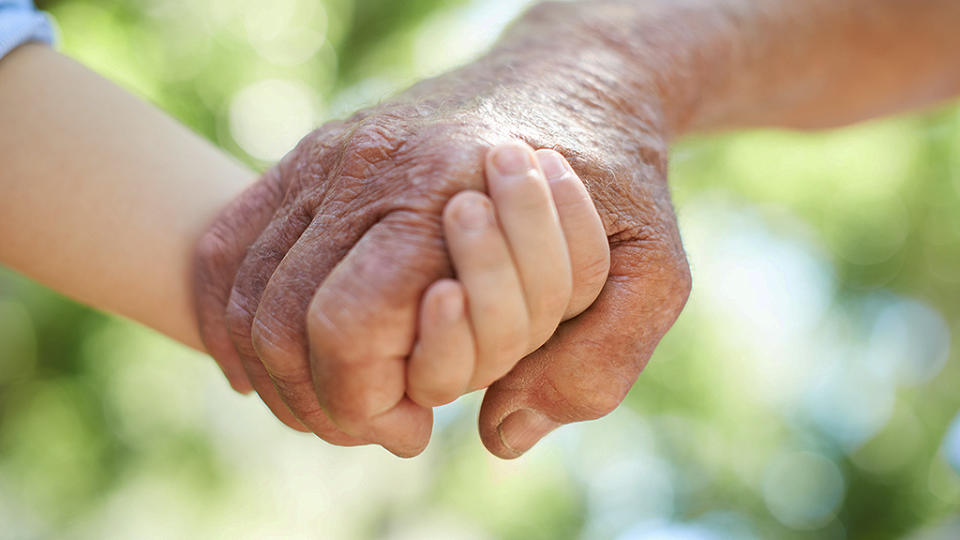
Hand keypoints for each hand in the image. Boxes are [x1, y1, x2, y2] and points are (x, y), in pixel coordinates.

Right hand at [193, 6, 690, 456]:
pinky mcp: (310, 157)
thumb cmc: (613, 184)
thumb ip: (598, 365)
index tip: (416, 427)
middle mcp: (365, 168)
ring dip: (276, 371)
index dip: (364, 404)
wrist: (573, 81)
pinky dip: (232, 318)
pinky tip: (264, 363)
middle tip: (381, 422)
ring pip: (245, 290)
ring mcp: (327, 156)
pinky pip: (230, 246)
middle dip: (322, 401)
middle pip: (281, 320)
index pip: (346, 330)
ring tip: (338, 399)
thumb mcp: (655, 273)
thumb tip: (497, 435)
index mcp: (441, 193)